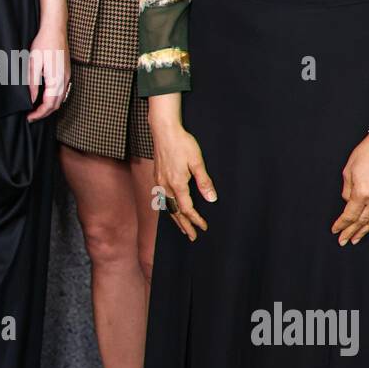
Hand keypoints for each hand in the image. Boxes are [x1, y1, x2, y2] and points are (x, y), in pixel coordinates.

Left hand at [26, 24, 69, 121]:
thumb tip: (31, 100)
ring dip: (49, 107)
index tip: (29, 118)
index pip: (49, 105)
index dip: (39, 114)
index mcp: (56, 80)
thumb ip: (33, 83)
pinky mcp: (67, 73)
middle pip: (56, 105)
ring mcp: (67, 77)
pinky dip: (54, 99)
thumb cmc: (44, 43)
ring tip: (36, 109)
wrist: (56, 29)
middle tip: (31, 116)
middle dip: (44, 113)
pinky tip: (45, 98)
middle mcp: (65, 80)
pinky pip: (62, 92)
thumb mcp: (34, 63)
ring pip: (60, 99)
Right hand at [151, 122, 216, 240]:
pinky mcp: (157, 177)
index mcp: (177, 184)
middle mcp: (165, 186)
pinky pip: (162, 199)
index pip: (187, 209)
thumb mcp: (197, 161)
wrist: (164, 131)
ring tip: (182, 228)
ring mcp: (159, 182)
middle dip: (184, 225)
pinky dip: (168, 208)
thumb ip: (204, 181)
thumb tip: (211, 199)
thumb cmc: (182, 143)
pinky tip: (171, 209)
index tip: (204, 227)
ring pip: (166, 206)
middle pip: (175, 212)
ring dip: (175, 219)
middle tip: (192, 236)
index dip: (195, 219)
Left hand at [332, 135, 368, 244]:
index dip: (341, 224)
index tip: (335, 230)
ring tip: (356, 239)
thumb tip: (347, 202)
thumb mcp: (348, 170)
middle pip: (361, 221)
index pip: (349, 215)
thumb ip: (346, 190)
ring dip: (364, 231)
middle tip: (343, 241)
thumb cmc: (366, 154)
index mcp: (362, 192)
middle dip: (351, 232)